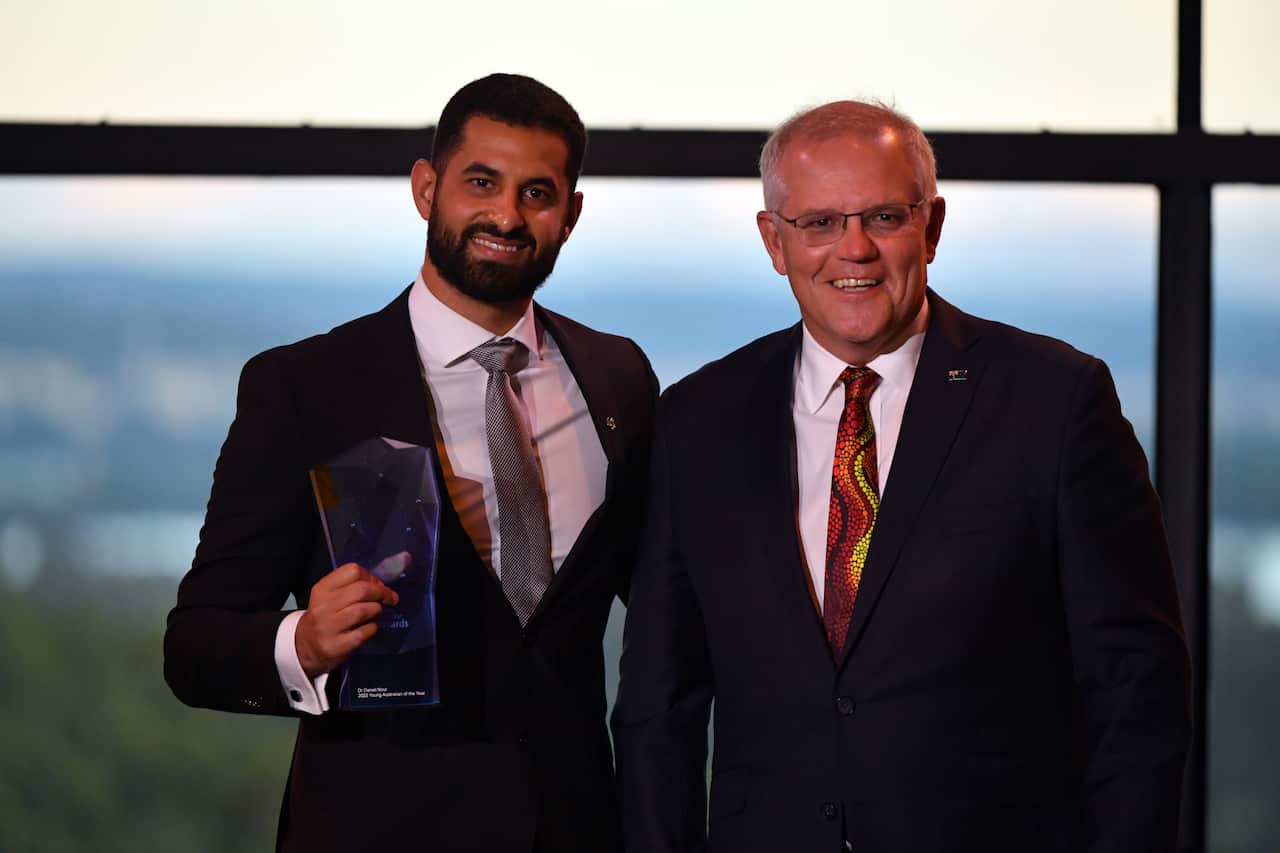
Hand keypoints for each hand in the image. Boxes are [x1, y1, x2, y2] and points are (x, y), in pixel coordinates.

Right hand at [295, 562, 399, 679]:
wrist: (306, 646)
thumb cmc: (326, 617)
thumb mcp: (330, 596)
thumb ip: (352, 587)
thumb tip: (382, 585)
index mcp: (323, 589)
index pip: (352, 571)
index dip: (371, 577)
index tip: (378, 585)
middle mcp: (323, 606)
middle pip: (361, 590)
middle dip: (381, 593)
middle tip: (389, 598)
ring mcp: (329, 627)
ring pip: (363, 610)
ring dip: (377, 609)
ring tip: (376, 612)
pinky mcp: (337, 645)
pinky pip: (364, 632)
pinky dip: (372, 628)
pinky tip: (369, 628)